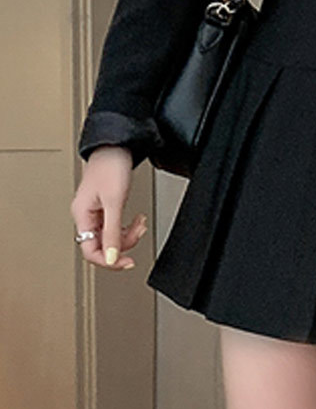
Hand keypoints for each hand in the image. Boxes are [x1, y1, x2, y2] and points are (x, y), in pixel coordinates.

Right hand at [70, 145, 146, 270]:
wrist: (116, 146)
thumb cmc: (111, 166)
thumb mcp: (114, 202)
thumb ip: (113, 231)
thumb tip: (111, 257)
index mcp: (82, 215)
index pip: (90, 251)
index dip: (109, 260)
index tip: (127, 262)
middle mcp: (86, 215)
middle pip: (102, 245)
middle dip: (124, 243)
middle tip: (139, 233)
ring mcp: (96, 211)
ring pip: (111, 236)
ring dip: (129, 234)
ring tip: (141, 223)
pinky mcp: (106, 206)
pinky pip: (115, 225)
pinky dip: (128, 226)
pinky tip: (136, 220)